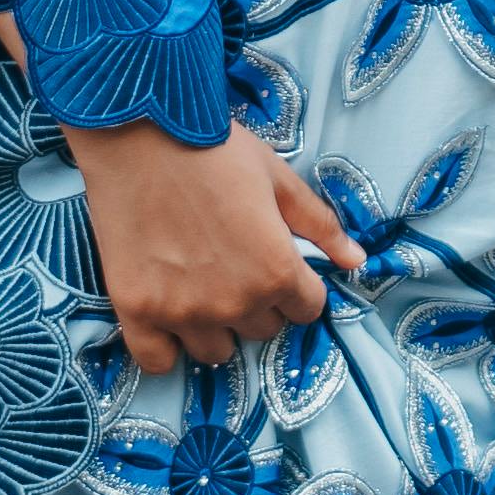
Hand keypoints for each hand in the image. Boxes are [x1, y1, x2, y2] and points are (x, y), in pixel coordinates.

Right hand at [60, 114, 362, 377]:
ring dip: (216, 327)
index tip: (275, 265)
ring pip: (217, 351)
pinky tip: (165, 317)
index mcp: (277, 270)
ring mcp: (184, 311)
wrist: (139, 133)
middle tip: (233, 265)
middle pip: (263, 329)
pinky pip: (158, 361)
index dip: (296, 287)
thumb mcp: (279, 179)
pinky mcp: (138, 310)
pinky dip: (165, 347)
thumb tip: (357, 260)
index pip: (307, 309)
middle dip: (257, 303)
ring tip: (199, 288)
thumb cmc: (214, 149)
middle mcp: (236, 301)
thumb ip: (320, 226)